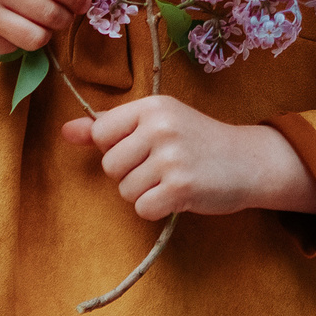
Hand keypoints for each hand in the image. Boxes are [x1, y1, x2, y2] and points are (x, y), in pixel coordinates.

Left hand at [61, 96, 315, 220]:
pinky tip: (177, 196)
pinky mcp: (180, 187)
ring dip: (145, 193)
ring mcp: (171, 157)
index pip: (102, 133)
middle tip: (162, 167)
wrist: (250, 160)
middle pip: (110, 166)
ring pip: (125, 190)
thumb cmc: (198, 141)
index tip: (144, 147)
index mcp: (152, 106)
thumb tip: (65, 132)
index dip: (117, 148)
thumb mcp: (157, 123)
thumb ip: (110, 127)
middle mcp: (160, 127)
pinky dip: (157, 209)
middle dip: (131, 174)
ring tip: (172, 180)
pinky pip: (143, 208)